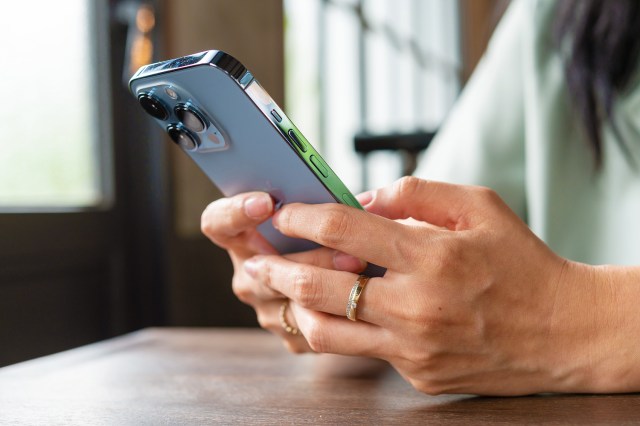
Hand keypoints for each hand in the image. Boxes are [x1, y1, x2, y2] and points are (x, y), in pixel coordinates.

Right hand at [200, 192, 364, 352]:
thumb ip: (326, 201)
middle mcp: (248, 275)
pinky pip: (316, 326)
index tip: (267, 201)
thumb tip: (358, 202)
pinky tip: (368, 291)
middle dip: (310, 254)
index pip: (217, 223)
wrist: (354, 280)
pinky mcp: (294, 335)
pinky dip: (343, 307)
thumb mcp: (326, 209)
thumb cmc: (334, 232)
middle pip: (263, 267)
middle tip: (346, 246)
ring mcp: (268, 309)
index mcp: (242, 236)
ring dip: (333, 281)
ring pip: (294, 298)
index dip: (235, 212)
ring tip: (364, 264)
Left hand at [243, 177, 598, 395]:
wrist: (561, 332)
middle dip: (277, 269)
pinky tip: (326, 313)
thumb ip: (418, 193)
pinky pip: (361, 351)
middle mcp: (417, 305)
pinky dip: (337, 330)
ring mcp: (413, 347)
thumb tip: (364, 198)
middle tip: (256, 258)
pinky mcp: (415, 373)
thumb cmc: (521, 262)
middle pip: (319, 287)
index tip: (283, 212)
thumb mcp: (480, 207)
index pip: (345, 230)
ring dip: (293, 308)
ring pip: (326, 332)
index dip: (303, 217)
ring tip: (278, 291)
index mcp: (432, 255)